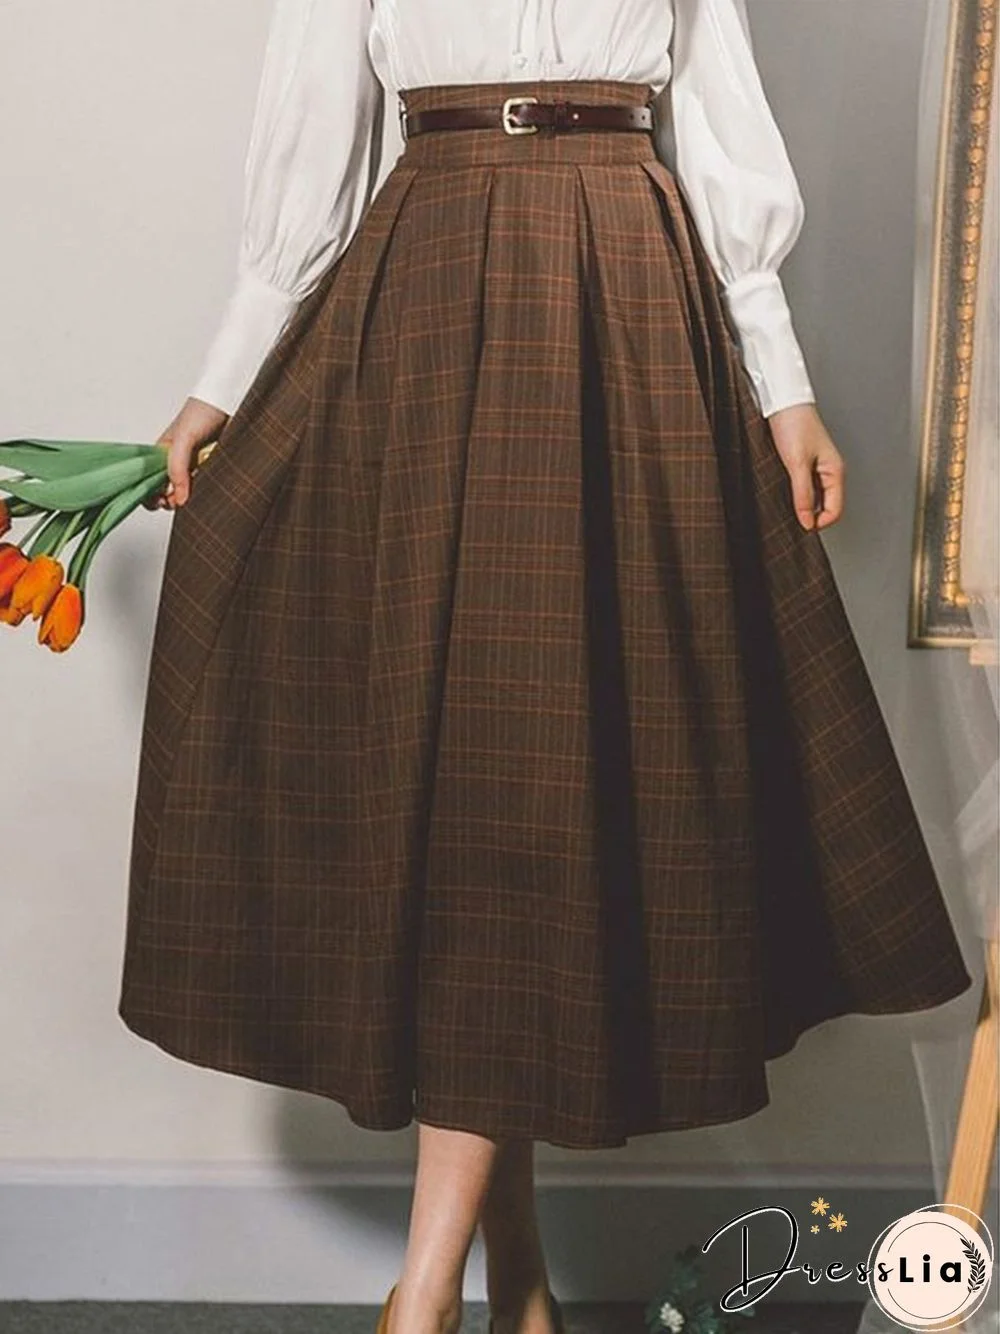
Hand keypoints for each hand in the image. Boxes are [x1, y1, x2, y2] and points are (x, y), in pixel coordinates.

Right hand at [147, 396, 229, 509]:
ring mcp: (197, 467)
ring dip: (191, 498)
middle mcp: (179, 463)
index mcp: (163, 454)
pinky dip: (208, 491)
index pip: (149, 482)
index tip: (161, 502)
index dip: (151, 495)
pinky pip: (209, 487)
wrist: (232, 403)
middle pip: (170, 493)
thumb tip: (178, 498)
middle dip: (172, 501)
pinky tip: (209, 487)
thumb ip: (177, 467)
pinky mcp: (215, 470)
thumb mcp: (183, 438)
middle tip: (179, 501)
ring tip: (194, 492)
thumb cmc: (203, 411)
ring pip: (190, 493)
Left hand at [766, 402, 844, 529]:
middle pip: (827, 507)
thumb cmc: (794, 425)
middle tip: (791, 519)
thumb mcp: (797, 464)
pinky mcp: (806, 464)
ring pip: (816, 498)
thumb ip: (803, 494)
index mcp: (835, 472)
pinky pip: (806, 488)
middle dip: (811, 516)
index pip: (835, 510)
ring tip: (786, 506)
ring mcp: (818, 469)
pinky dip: (798, 495)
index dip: (818, 522)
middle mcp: (830, 472)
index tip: (800, 526)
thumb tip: (807, 521)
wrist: (784, 402)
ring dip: (803, 506)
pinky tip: (784, 494)